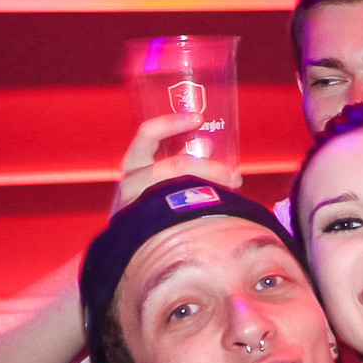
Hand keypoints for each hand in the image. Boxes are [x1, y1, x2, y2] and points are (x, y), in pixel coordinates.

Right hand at [112, 112, 243, 215]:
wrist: (134, 243)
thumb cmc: (151, 204)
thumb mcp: (158, 177)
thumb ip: (178, 161)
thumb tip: (206, 145)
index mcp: (133, 163)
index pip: (147, 134)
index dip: (172, 123)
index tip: (198, 119)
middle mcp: (131, 180)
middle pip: (175, 166)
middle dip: (209, 168)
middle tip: (232, 175)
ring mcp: (136, 203)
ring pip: (182, 191)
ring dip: (212, 189)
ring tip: (231, 193)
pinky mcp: (146, 225)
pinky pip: (180, 216)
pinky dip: (203, 211)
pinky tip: (219, 212)